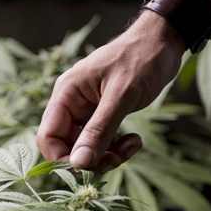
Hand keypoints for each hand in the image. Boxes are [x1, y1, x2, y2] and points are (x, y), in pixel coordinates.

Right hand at [36, 11, 184, 171]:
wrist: (163, 43)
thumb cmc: (141, 60)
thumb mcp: (122, 96)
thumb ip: (99, 130)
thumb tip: (78, 163)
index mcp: (67, 93)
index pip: (47, 136)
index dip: (63, 158)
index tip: (90, 167)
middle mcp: (72, 101)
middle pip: (66, 145)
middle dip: (91, 158)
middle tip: (117, 159)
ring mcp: (87, 108)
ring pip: (85, 146)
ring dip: (107, 154)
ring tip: (133, 145)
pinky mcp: (102, 112)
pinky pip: (101, 139)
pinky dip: (116, 146)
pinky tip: (134, 140)